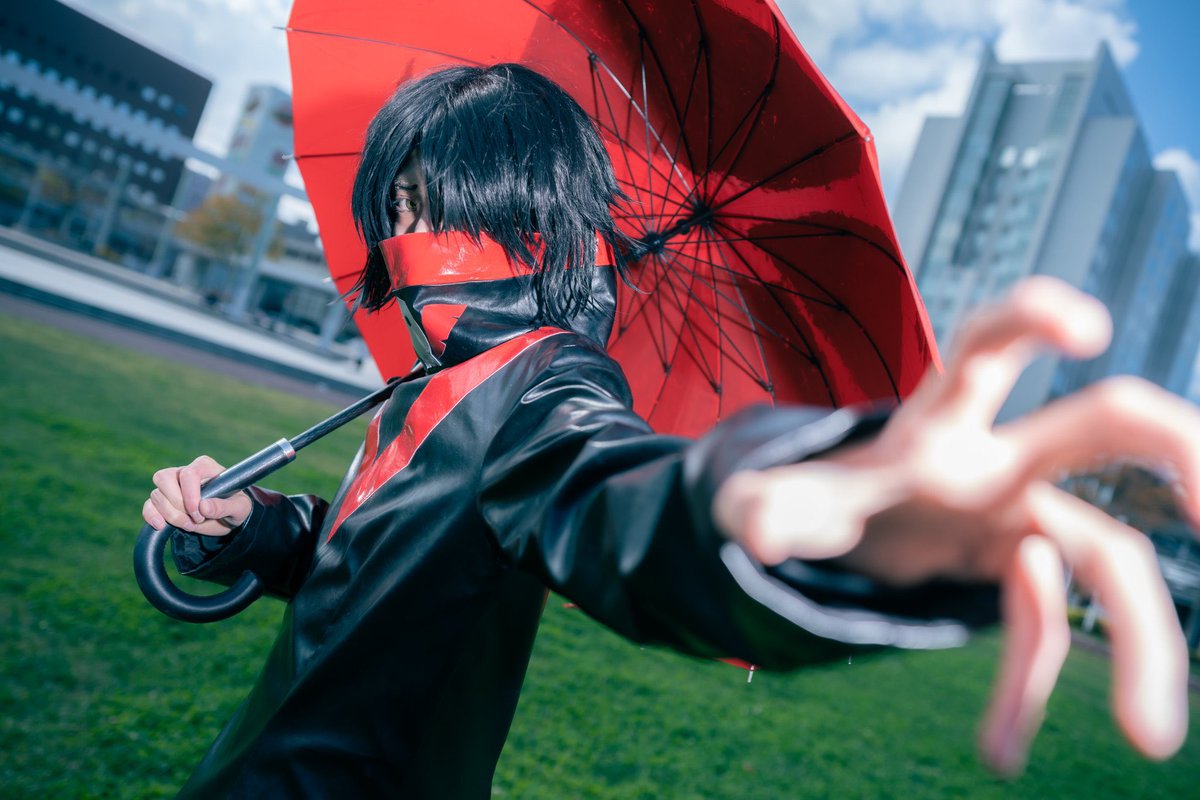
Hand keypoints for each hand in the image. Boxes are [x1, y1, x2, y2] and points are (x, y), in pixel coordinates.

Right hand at [142, 455, 251, 535]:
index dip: (190, 495)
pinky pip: (148, 505)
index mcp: (205, 466)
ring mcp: (171, 486)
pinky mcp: (163, 501)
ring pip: (156, 494)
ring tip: (190, 525)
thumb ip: (224, 506)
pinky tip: (162, 526)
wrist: (227, 518)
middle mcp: (185, 472)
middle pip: (164, 478)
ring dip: (171, 515)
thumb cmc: (235, 507)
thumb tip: (204, 507)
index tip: (199, 513)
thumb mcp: (240, 508)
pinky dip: (151, 516)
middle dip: (178, 504)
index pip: (189, 473)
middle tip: (196, 519)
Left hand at [713, 276, 1195, 773]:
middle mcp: (1004, 456)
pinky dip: (1028, 687)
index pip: (987, 348)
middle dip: (1174, 447)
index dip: (1033, 319)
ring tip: (1148, 740)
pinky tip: (995, 743)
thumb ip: (770, 504)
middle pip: (1108, 426)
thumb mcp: (796, 499)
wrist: (857, 532)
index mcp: (942, 421)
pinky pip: (1051, 629)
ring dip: (1140, 645)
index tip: (1088, 328)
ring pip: (1111, 560)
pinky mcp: (1028, 568)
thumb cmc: (839, 496)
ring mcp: (1028, 511)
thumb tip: (747, 528)